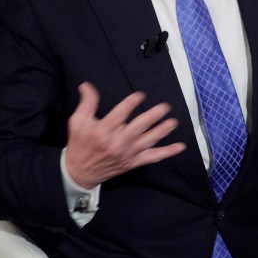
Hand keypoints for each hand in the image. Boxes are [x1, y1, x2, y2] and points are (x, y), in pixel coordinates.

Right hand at [64, 82, 185, 188]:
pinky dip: (167, 152)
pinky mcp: (132, 163)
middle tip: (165, 107)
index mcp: (103, 130)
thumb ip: (86, 103)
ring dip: (162, 131)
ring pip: (148, 141)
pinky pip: (152, 157)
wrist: (80, 172)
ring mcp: (127, 154)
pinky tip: (180, 147)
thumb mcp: (77, 121)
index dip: (132, 102)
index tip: (140, 95)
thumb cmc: (80, 144)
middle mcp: (117, 142)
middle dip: (153, 116)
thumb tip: (87, 85)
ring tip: (173, 122)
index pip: (121, 113)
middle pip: (139, 126)